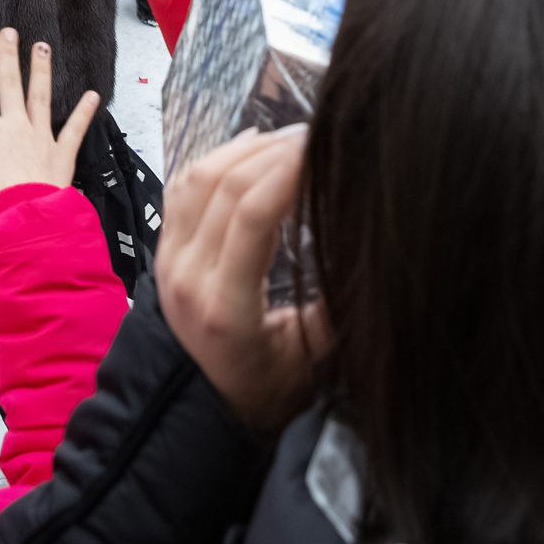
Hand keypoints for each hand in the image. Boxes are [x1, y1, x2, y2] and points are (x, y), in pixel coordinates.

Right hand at [0, 27, 98, 218]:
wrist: (24, 219)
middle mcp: (14, 125)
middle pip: (9, 84)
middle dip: (7, 56)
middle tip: (9, 32)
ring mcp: (39, 136)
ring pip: (39, 96)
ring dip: (40, 71)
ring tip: (42, 48)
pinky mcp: (60, 152)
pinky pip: (74, 128)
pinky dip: (84, 112)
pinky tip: (93, 96)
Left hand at [158, 127, 328, 431]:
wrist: (208, 406)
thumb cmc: (271, 387)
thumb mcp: (314, 358)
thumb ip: (340, 308)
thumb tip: (380, 256)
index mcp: (225, 308)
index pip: (253, 217)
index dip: (289, 172)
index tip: (325, 148)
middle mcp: (186, 278)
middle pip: (225, 188)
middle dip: (274, 152)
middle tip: (317, 137)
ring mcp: (167, 261)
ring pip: (197, 179)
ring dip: (245, 149)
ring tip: (290, 138)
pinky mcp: (162, 250)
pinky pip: (182, 188)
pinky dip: (216, 159)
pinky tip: (250, 148)